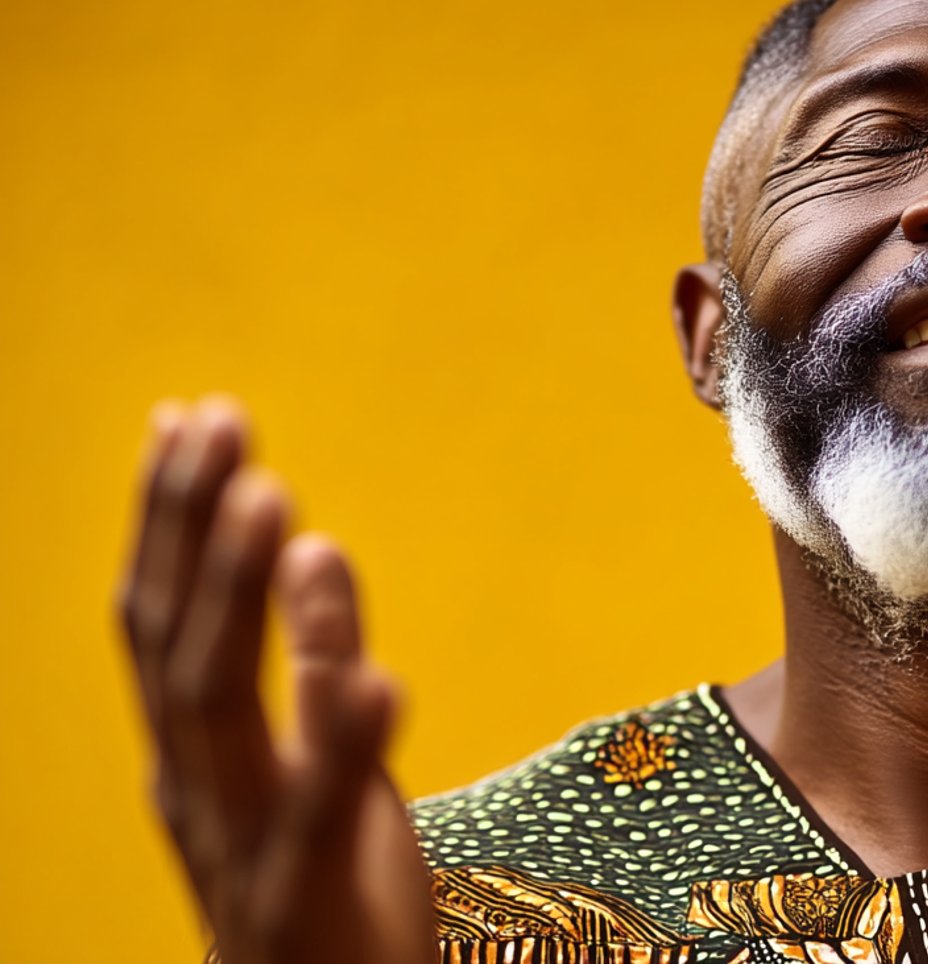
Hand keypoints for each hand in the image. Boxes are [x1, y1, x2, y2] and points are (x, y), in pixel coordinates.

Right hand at [117, 397, 435, 963]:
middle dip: (192, 530)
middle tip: (221, 423)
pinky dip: (338, 743)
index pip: (161, 617)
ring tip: (278, 503)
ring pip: (219, 714)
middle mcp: (194, 791)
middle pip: (175, 645)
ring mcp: (237, 849)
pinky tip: (374, 675)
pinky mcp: (301, 901)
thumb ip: (314, 656)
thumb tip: (311, 544)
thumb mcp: (324, 757)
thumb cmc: (321, 893)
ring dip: (241, 601)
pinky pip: (317, 816)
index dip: (169, 518)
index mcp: (193, 753)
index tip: (190, 417)